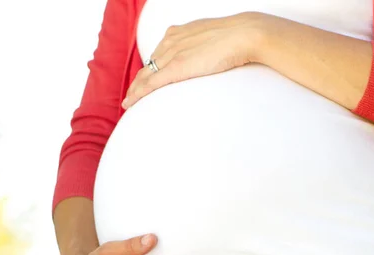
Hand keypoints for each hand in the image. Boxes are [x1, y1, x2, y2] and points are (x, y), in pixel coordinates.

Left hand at [121, 11, 264, 108]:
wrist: (244, 34)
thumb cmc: (237, 37)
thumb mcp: (214, 39)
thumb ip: (204, 48)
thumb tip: (208, 57)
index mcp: (179, 33)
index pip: (158, 54)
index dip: (150, 68)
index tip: (146, 79)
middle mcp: (170, 41)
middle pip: (148, 65)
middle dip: (139, 80)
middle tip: (132, 94)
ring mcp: (171, 54)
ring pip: (145, 74)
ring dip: (135, 89)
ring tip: (129, 102)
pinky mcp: (176, 68)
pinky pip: (150, 84)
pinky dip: (137, 94)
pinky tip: (129, 103)